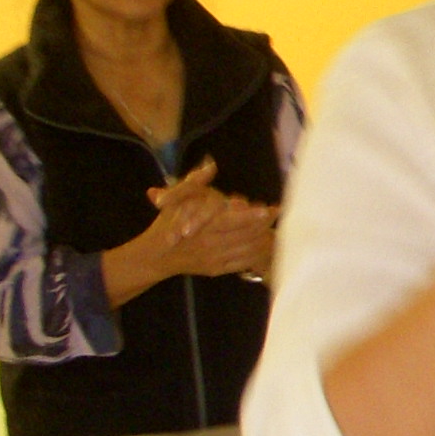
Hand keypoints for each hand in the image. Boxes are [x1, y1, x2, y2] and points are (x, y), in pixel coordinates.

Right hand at [140, 159, 278, 279]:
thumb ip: (194, 182)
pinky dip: (259, 254)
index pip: (233, 220)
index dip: (253, 215)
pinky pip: (244, 263)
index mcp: (202, 226)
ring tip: (278, 227)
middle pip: (246, 234)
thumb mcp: (174, 199)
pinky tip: (268, 245)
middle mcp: (210, 243)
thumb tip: (210, 165)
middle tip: (279, 214)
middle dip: (265, 224)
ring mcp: (215, 258)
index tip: (269, 208)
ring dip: (265, 239)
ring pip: (248, 249)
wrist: (155, 256)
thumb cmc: (167, 223)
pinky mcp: (218, 270)